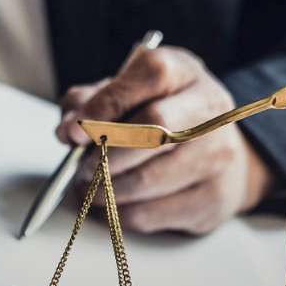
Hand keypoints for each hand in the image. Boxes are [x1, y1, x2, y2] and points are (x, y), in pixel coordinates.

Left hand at [57, 45, 274, 233]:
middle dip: (106, 154)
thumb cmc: (160, 118)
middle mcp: (210, 109)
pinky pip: (151, 214)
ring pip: (148, 179)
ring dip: (106, 190)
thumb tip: (68, 131)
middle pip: (155, 129)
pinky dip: (119, 213)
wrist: (216, 153)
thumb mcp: (126, 94)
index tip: (75, 131)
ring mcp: (217, 155)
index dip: (107, 105)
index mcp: (184, 72)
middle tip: (81, 168)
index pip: (151, 77)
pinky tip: (111, 205)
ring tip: (90, 188)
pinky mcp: (211, 199)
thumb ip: (90, 102)